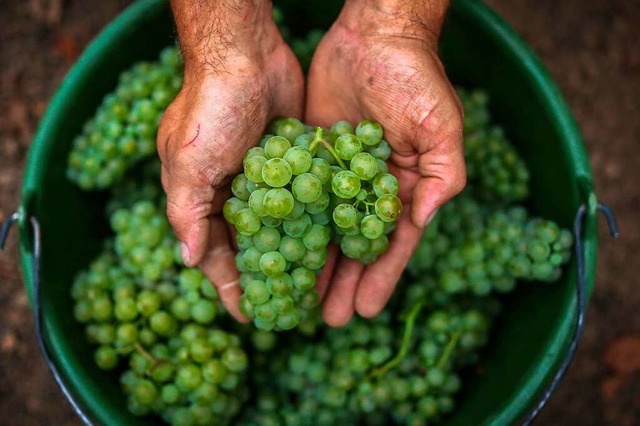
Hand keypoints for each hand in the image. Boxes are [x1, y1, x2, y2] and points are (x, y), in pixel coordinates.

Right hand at [158, 0, 303, 320]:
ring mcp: (268, 177)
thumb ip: (187, 212)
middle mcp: (235, 191)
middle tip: (292, 307)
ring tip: (319, 286)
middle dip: (270, 275)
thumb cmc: (210, 108)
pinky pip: (306, 200)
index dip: (231, 284)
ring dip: (297, 255)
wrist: (247, 54)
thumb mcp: (189, 163)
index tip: (251, 314)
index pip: (217, 253)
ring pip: (284, 228)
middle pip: (254, 245)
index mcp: (203, 196)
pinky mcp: (296, 162)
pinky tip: (335, 244)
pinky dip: (317, 222)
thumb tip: (187, 261)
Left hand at [306, 0, 465, 325]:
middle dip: (344, 282)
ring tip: (300, 297)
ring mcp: (339, 175)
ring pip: (325, 228)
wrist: (374, 35)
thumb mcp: (441, 126)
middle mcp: (371, 187)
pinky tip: (279, 248)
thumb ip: (442, 174)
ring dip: (315, 262)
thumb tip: (422, 219)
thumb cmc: (415, 78)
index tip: (364, 310)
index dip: (380, 277)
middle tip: (327, 319)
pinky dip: (292, 224)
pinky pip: (301, 197)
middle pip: (355, 245)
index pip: (392, 243)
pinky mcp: (312, 157)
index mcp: (405, 187)